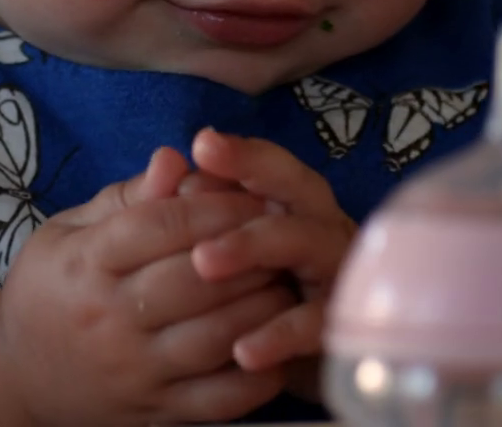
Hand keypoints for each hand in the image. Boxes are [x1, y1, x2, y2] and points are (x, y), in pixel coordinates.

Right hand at [0, 147, 294, 426]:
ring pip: (217, 337)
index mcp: (86, 264)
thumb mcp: (67, 231)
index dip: (216, 205)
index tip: (253, 192)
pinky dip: (259, 373)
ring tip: (285, 280)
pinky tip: (275, 342)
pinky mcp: (157, 412)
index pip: (162, 225)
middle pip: (198, 279)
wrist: (17, 376)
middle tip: (284, 233)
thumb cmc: (51, 289)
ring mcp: (136, 371)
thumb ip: (126, 196)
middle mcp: (109, 319)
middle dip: (251, 250)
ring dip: (263, 306)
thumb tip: (175, 159)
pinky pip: (221, 398)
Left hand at [187, 129, 357, 377]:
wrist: (276, 356)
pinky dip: (281, 335)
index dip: (242, 155)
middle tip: (194, 219)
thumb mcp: (201, 240)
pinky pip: (315, 326)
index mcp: (291, 200)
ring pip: (307, 247)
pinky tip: (243, 351)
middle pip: (298, 196)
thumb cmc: (238, 284)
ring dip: (256, 250)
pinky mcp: (337, 325)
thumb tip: (164, 160)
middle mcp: (319, 226)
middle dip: (244, 196)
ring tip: (205, 264)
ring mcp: (334, 272)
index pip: (273, 165)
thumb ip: (184, 204)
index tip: (203, 144)